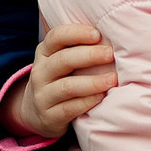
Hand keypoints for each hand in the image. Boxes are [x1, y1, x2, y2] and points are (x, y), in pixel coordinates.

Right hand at [0, 24, 115, 140]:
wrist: (37, 112)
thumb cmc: (60, 78)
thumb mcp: (61, 60)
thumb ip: (79, 47)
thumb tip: (112, 34)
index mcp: (44, 52)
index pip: (56, 37)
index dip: (76, 33)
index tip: (97, 34)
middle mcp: (40, 72)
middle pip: (63, 60)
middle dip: (89, 56)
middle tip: (110, 54)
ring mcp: (42, 96)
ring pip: (67, 86)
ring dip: (92, 82)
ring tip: (112, 79)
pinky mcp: (49, 117)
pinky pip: (69, 108)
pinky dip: (87, 102)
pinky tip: (102, 97)